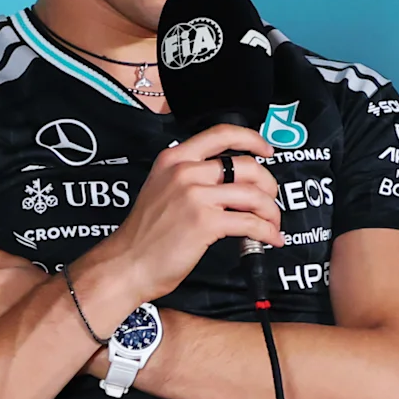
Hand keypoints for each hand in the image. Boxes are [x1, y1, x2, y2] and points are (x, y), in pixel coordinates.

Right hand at [72, 121, 283, 312]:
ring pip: (253, 195)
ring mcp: (195, 196)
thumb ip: (189, 178)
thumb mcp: (160, 189)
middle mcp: (184, 172)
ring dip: (271, 212)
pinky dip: (266, 232)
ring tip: (272, 225)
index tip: (266, 150)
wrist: (126, 263)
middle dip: (268, 184)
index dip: (251, 139)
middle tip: (270, 200)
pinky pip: (250, 222)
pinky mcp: (205, 222)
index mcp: (174, 159)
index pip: (220, 134)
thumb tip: (230, 184)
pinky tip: (270, 239)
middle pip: (245, 166)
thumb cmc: (144, 235)